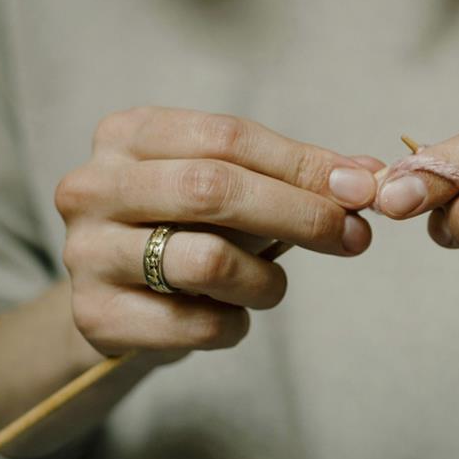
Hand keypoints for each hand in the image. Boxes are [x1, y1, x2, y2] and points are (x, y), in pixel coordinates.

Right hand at [54, 106, 378, 360]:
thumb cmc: (187, 230)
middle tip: (353, 237)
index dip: (303, 163)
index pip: (229, 137)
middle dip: (299, 214)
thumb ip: (297, 177)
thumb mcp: (234, 189)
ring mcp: (86, 252)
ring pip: (205, 261)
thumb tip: (372, 177)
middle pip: (213, 189)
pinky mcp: (94, 315)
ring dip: (267, 280)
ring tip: (273, 285)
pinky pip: (194, 324)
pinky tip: (233, 316)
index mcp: (129, 134)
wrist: (119, 302)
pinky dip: (234, 324)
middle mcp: (93, 185)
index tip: (364, 189)